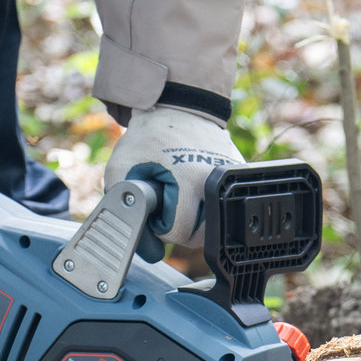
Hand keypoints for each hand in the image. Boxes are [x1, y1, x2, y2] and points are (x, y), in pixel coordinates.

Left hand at [104, 105, 240, 259]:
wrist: (179, 106)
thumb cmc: (148, 138)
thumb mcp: (121, 169)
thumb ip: (125, 213)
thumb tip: (151, 254)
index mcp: (189, 179)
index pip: (179, 233)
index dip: (160, 226)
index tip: (154, 206)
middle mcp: (216, 182)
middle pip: (201, 237)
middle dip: (179, 228)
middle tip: (166, 203)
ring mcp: (232, 179)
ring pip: (215, 228)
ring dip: (194, 221)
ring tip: (180, 197)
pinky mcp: (239, 176)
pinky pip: (225, 209)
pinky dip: (208, 207)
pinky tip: (194, 189)